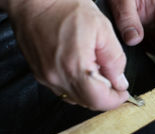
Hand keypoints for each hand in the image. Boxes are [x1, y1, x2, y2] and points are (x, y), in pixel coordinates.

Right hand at [0, 0, 128, 110]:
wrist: (32, 0)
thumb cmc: (64, 6)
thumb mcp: (102, 28)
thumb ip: (114, 60)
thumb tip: (120, 82)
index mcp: (74, 66)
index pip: (99, 100)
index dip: (115, 100)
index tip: (122, 93)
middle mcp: (57, 77)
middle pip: (87, 103)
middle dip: (104, 97)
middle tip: (113, 82)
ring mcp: (46, 77)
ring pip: (75, 99)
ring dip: (90, 93)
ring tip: (96, 72)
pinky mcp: (39, 75)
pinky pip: (62, 90)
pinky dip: (76, 87)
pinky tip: (80, 70)